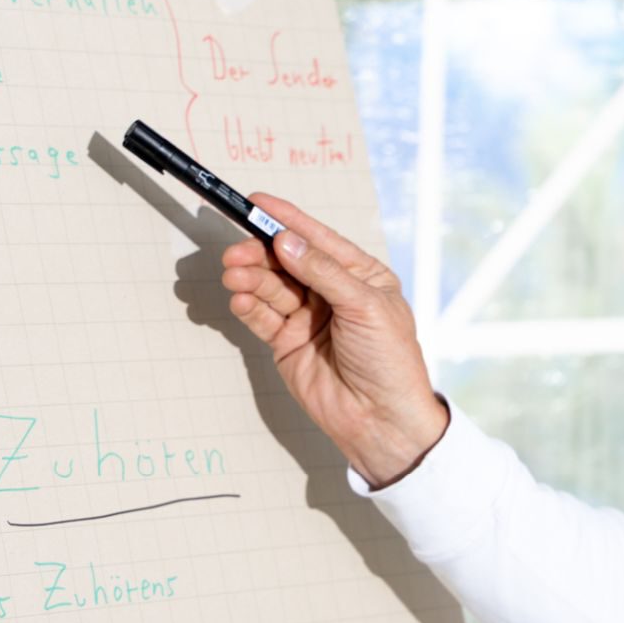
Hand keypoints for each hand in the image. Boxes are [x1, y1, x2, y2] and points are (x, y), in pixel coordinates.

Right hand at [220, 193, 447, 487]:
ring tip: (234, 274)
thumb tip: (287, 240)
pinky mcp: (288, 343)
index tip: (257, 203)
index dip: (287, 220)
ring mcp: (308, 318)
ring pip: (271, 287)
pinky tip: (240, 298)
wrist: (381, 419)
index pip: (318, 240)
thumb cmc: (390, 360)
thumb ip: (322, 272)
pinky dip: (249, 305)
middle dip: (260, 253)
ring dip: (250, 278)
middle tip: (237, 251)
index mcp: (360, 276)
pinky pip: (262, 317)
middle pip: (287, 262)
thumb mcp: (364, 306)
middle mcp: (332, 293)